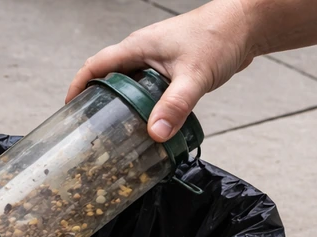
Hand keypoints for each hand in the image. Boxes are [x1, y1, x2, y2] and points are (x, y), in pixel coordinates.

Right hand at [65, 0, 256, 141]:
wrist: (248, 24)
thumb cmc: (220, 37)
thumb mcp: (194, 76)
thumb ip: (175, 105)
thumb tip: (156, 133)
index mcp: (137, 47)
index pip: (95, 66)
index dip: (78, 87)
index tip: (69, 110)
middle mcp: (142, 51)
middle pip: (106, 76)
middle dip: (94, 100)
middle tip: (90, 127)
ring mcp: (155, 59)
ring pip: (127, 83)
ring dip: (119, 103)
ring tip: (115, 129)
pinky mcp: (169, 67)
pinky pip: (145, 87)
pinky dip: (140, 103)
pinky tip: (146, 120)